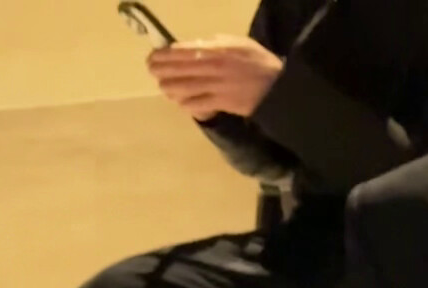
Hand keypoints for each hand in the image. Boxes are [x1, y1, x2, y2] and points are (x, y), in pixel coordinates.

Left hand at [148, 36, 283, 119]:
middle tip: (151, 69)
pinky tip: (180, 102)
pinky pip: (198, 104)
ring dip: (170, 87)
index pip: (185, 51)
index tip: (155, 55)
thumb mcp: (238, 43)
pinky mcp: (222, 103)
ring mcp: (217, 86)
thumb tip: (196, 46)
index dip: (167, 54)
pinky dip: (186, 103)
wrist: (276, 86)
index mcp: (217, 49)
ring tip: (162, 86)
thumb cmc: (257, 62)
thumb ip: (216, 43)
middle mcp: (214, 66)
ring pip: (186, 88)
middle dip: (162, 69)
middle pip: (181, 69)